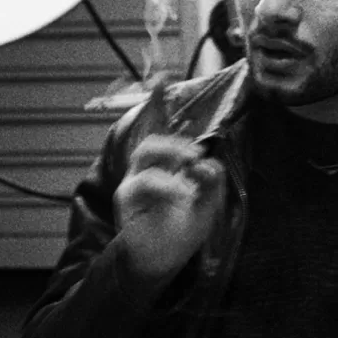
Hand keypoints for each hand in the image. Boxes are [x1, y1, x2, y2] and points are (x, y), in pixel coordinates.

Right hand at [113, 82, 226, 282]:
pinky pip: (144, 183)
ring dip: (172, 153)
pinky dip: (167, 186)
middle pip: (151, 140)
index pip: (162, 131)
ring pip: (145, 153)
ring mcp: (134, 183)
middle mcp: (147, 170)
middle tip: (197, 152)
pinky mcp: (127, 199)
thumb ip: (211, 182)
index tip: (163, 75)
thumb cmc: (182, 230)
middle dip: (175, 141)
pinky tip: (183, 194)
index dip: (159, 102)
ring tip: (192, 163)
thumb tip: (208, 163)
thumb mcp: (207, 204)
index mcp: (167, 166)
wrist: (162, 262)